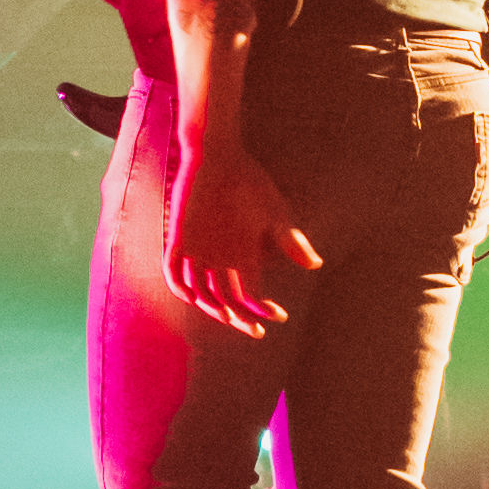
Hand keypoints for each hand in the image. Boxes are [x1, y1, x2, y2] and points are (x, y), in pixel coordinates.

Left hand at [163, 138, 321, 336]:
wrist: (218, 157)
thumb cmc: (250, 184)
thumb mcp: (274, 214)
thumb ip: (290, 241)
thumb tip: (315, 264)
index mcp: (243, 256)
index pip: (251, 294)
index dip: (265, 309)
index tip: (280, 315)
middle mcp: (219, 260)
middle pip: (227, 301)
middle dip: (242, 319)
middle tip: (257, 331)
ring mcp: (197, 251)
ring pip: (200, 292)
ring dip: (214, 308)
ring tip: (231, 316)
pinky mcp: (179, 238)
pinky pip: (173, 270)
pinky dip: (181, 286)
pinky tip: (194, 296)